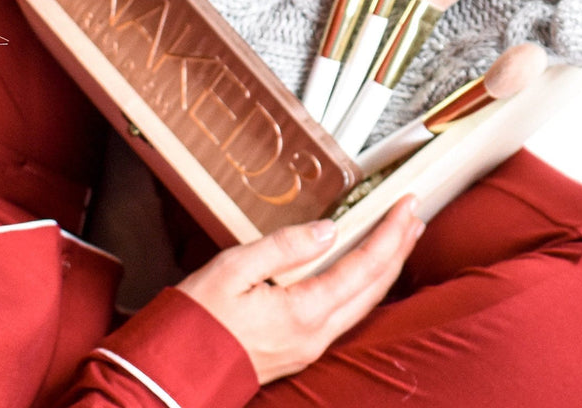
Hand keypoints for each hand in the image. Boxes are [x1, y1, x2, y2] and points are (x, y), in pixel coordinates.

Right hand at [176, 195, 423, 383]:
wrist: (166, 378)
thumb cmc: (192, 323)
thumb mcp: (233, 269)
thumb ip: (284, 246)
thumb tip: (328, 231)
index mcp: (303, 312)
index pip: (365, 266)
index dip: (391, 232)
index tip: (407, 204)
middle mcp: (314, 334)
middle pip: (374, 287)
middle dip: (399, 248)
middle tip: (415, 215)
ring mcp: (308, 346)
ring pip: (364, 303)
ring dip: (387, 268)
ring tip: (401, 239)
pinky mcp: (297, 350)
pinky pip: (346, 314)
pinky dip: (365, 286)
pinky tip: (366, 274)